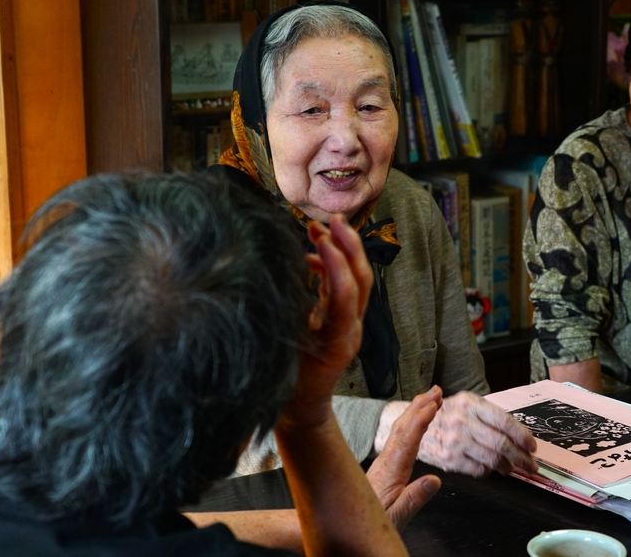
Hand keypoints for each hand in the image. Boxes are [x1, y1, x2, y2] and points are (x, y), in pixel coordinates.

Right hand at [284, 214, 372, 426]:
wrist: (302, 411)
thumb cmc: (288, 391)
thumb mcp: (281, 360)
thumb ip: (283, 327)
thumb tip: (269, 291)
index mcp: (339, 341)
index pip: (345, 295)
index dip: (336, 264)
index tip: (321, 238)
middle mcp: (350, 330)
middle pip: (361, 281)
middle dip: (350, 247)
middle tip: (334, 219)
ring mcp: (348, 325)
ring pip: (355, 281)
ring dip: (341, 251)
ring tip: (318, 227)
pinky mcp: (340, 321)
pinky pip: (342, 288)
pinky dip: (330, 267)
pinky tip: (310, 254)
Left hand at [366, 386, 442, 530]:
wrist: (348, 525)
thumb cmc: (372, 520)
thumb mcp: (397, 516)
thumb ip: (414, 498)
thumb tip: (434, 481)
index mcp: (392, 470)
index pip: (408, 439)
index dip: (421, 419)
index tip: (433, 404)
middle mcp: (387, 461)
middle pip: (404, 426)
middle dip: (420, 405)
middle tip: (436, 390)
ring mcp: (385, 461)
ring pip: (400, 429)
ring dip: (415, 410)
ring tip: (429, 398)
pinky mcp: (385, 464)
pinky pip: (399, 436)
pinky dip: (410, 423)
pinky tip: (415, 421)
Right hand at [416, 391, 537, 477]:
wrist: (413, 423)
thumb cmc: (446, 413)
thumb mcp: (466, 404)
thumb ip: (489, 416)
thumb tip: (519, 435)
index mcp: (470, 403)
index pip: (504, 421)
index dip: (522, 436)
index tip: (532, 446)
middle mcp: (463, 421)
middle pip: (501, 443)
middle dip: (521, 457)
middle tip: (530, 465)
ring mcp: (455, 441)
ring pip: (492, 459)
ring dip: (507, 467)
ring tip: (512, 468)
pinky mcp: (449, 459)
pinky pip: (478, 470)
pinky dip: (489, 471)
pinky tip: (491, 469)